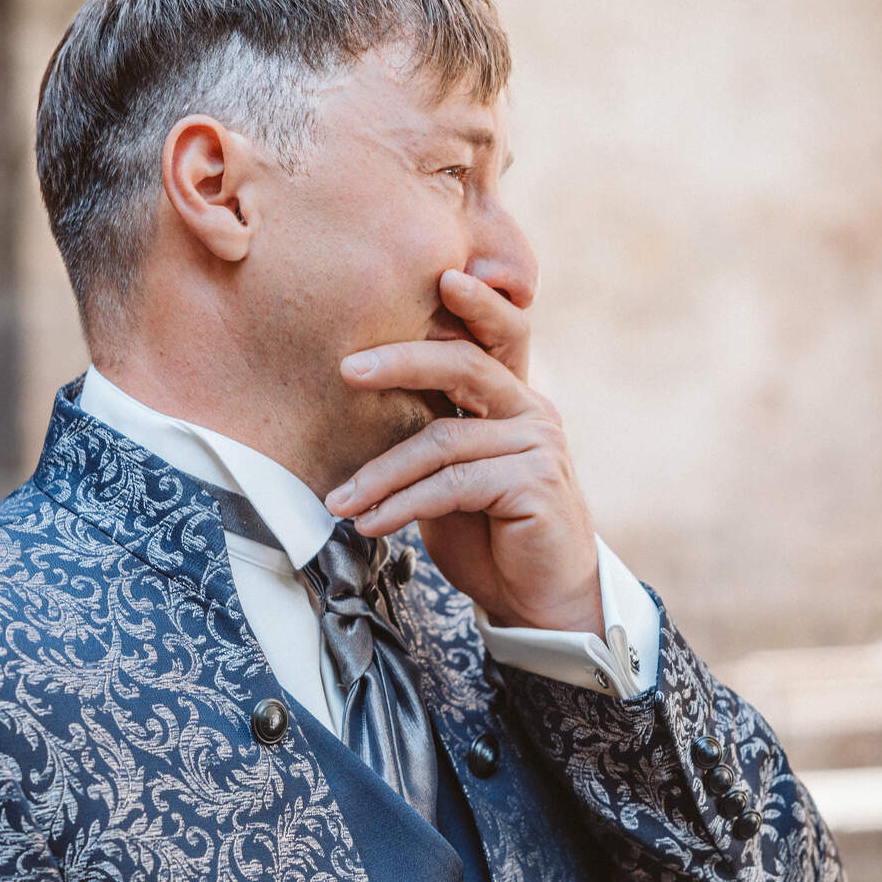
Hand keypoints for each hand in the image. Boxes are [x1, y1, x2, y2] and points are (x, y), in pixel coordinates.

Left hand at [325, 269, 604, 633]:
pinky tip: (371, 524)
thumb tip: (363, 406)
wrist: (542, 604)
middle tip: (346, 369)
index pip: (495, 337)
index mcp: (513, 400)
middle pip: (465, 364)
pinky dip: (403, 504)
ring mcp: (539, 446)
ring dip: (380, 474)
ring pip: (443, 439)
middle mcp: (533, 412)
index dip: (477, 304)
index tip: (443, 278)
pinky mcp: (535, 484)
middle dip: (402, 360)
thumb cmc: (491, 539)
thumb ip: (430, 438)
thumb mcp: (451, 479)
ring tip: (339, 502)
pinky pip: (453, 484)